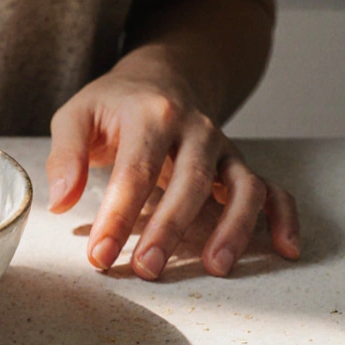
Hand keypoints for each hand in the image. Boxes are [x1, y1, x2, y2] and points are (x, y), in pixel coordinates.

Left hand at [45, 61, 299, 279]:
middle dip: (169, 229)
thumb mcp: (77, 115)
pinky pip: (272, 190)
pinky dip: (284, 218)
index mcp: (151, 115)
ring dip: (233, 228)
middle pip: (190, 182)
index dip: (118, 217)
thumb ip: (65, 156)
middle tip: (147, 268)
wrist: (161, 75)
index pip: (135, 171)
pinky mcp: (239, 164)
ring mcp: (223, 147)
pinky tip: (284, 249)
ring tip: (215, 267)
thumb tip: (60, 201)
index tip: (100, 255)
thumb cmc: (114, 104)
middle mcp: (195, 128)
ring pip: (242, 186)